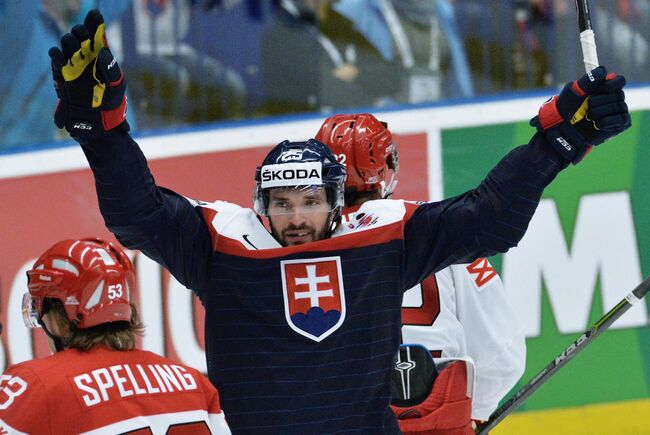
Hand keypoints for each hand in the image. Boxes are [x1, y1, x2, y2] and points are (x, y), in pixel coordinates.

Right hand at [49, 9, 127, 135]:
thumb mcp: (117, 86)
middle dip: (81, 32)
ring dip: (70, 41)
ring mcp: (73, 63)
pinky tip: (60, 55)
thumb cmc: (111, 102)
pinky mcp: (62, 73)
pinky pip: (56, 58)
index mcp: (101, 55)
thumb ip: (111, 69)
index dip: (94, 22)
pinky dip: (57, 54)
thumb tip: (102, 51)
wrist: (97, 122)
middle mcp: (87, 56)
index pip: (96, 34)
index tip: (95, 15)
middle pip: (80, 35)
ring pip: (68, 44)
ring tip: (74, 45)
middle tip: (84, 35)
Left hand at [530, 66, 630, 163]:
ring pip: (619, 106)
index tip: (599, 89)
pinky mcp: (619, 125)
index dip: (611, 84)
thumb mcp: (572, 93)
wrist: (563, 132)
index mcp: (603, 88)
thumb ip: (587, 81)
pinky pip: (621, 119)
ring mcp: (617, 112)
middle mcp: (612, 99)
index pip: (619, 81)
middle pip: (618, 94)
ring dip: (600, 112)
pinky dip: (607, 121)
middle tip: (587, 108)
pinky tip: (596, 125)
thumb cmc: (566, 112)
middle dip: (599, 101)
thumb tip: (602, 70)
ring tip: (588, 118)